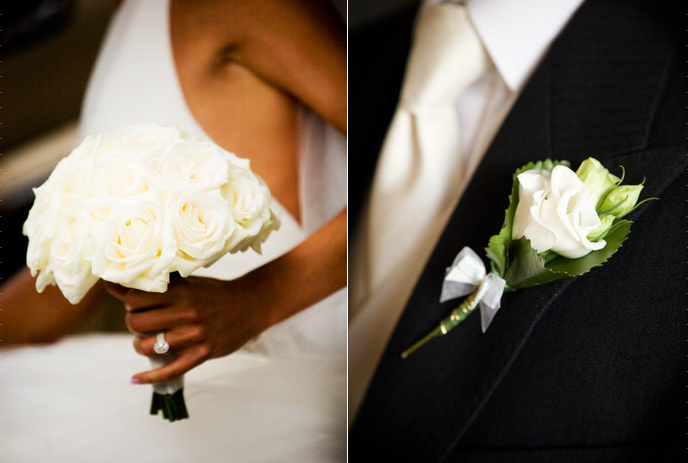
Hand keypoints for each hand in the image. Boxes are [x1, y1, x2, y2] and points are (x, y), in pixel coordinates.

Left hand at [105, 275, 271, 383]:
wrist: (251, 305)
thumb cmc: (215, 292)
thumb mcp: (186, 283)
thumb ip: (151, 285)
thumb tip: (110, 282)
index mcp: (180, 291)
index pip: (135, 298)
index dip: (131, 302)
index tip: (139, 303)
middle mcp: (186, 312)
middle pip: (136, 323)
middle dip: (133, 323)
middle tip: (144, 322)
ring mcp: (194, 334)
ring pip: (148, 346)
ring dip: (141, 345)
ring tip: (148, 341)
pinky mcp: (202, 353)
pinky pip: (170, 371)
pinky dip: (149, 378)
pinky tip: (135, 379)